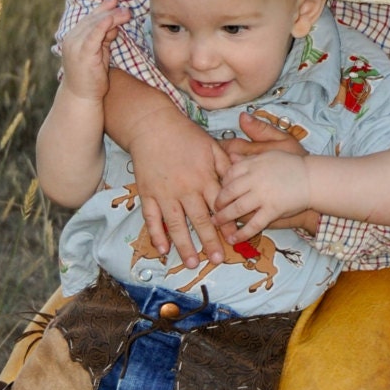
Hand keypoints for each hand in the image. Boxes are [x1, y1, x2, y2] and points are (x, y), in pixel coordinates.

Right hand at [57, 2, 129, 102]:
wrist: (81, 97)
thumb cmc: (91, 76)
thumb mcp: (99, 53)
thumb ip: (104, 38)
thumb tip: (115, 24)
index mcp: (74, 37)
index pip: (90, 17)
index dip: (103, 7)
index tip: (116, 0)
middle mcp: (72, 38)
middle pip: (93, 18)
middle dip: (111, 11)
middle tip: (127, 7)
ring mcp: (75, 45)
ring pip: (94, 24)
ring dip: (111, 16)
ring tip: (126, 12)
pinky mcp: (83, 53)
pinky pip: (93, 35)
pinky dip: (102, 25)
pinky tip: (111, 18)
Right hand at [127, 107, 232, 267]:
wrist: (153, 126)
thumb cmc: (185, 135)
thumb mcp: (212, 146)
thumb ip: (227, 166)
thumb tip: (241, 182)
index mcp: (204, 177)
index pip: (220, 206)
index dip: (227, 223)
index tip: (234, 239)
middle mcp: (186, 188)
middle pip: (200, 220)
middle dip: (209, 242)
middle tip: (217, 260)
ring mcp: (165, 193)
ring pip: (176, 224)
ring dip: (184, 245)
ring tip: (191, 263)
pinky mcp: (148, 193)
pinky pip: (152, 218)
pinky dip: (157, 234)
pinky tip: (163, 249)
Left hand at [217, 112, 315, 239]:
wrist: (315, 180)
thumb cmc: (297, 161)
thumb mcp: (279, 140)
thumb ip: (259, 132)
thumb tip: (241, 117)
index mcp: (254, 162)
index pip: (229, 172)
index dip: (220, 182)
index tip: (216, 189)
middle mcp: (255, 178)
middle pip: (228, 191)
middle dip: (217, 202)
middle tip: (211, 208)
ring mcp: (263, 195)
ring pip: (236, 208)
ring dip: (224, 218)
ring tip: (216, 223)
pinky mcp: (272, 211)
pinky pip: (253, 224)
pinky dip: (241, 233)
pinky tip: (233, 239)